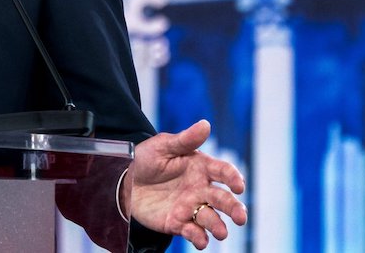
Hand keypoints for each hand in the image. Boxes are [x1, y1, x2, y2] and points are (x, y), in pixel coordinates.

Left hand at [127, 119, 246, 248]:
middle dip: (234, 209)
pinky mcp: (179, 223)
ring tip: (221, 233)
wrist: (124, 181)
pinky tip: (200, 239)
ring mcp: (191, 207)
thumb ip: (185, 139)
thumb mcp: (162, 146)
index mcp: (201, 167)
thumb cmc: (146, 160)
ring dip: (219, 227)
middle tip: (240, 217)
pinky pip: (193, 232)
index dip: (234, 178)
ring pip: (211, 219)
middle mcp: (201, 189)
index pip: (223, 172)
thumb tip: (206, 124)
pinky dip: (199, 238)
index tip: (238, 186)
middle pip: (223, 200)